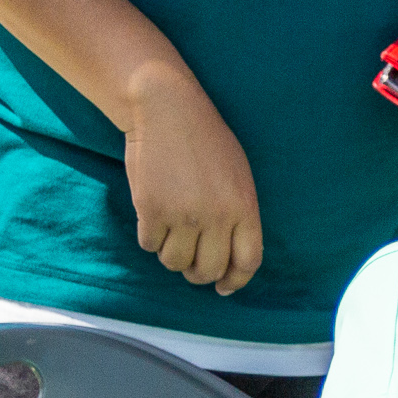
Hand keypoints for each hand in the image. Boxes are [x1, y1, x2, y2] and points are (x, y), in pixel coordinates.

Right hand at [126, 73, 262, 293]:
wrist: (166, 110)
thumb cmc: (205, 141)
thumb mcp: (238, 175)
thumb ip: (238, 215)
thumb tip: (230, 262)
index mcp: (244, 207)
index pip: (247, 262)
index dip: (234, 282)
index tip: (223, 287)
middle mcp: (217, 217)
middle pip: (208, 271)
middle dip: (198, 274)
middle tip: (190, 262)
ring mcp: (183, 215)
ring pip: (175, 263)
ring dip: (171, 255)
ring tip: (171, 232)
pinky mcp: (152, 211)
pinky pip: (149, 245)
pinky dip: (150, 237)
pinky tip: (154, 217)